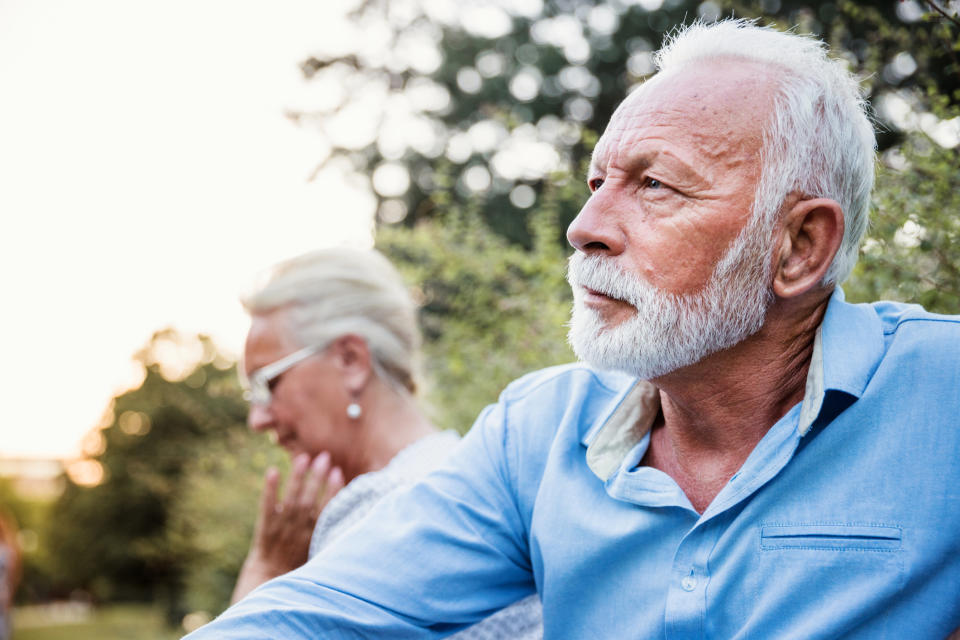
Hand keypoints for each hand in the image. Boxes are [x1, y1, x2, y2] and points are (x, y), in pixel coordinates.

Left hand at [231, 452, 343, 602]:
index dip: (332, 489)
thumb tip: (352, 514)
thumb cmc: (300, 565)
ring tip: (303, 458)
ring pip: (290, 499)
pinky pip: (267, 506)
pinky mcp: (265, 528)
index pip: (326, 508)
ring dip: (297, 477)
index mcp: (315, 536)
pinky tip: (272, 470)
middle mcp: (299, 530)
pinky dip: (270, 489)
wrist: (270, 581)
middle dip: (316, 477)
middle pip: (308, 499)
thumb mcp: (320, 551)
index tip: (338, 471)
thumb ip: (332, 532)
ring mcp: (281, 528)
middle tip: (324, 456)